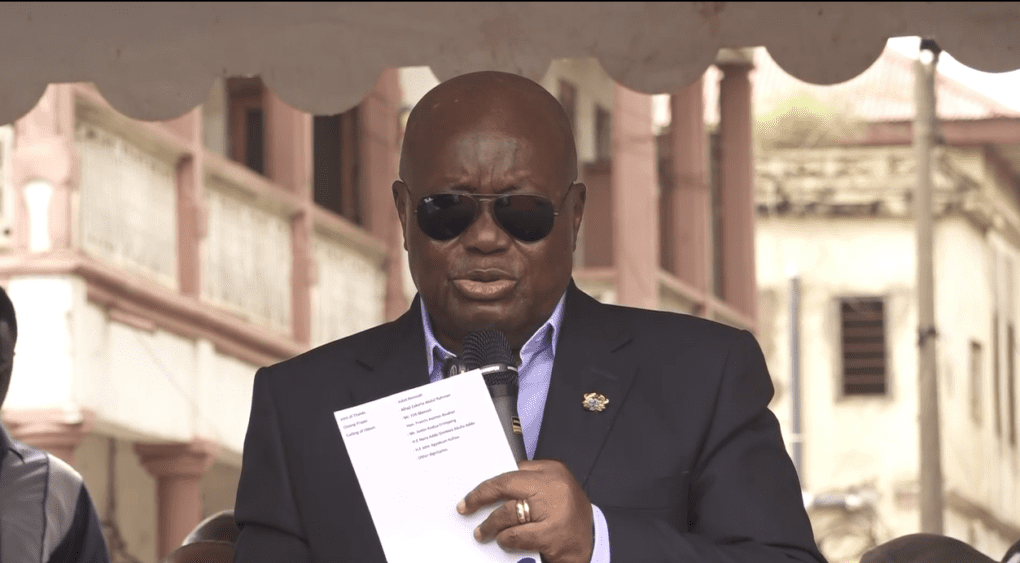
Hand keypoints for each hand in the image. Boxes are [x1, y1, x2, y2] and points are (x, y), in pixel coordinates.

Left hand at [457, 459, 593, 562]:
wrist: (593, 538)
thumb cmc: (569, 511)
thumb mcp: (555, 484)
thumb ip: (531, 476)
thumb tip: (498, 481)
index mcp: (552, 472)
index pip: (510, 473)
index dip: (486, 486)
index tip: (469, 497)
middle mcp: (554, 487)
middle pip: (506, 488)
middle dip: (482, 499)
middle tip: (467, 509)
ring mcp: (554, 512)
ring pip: (509, 514)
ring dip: (492, 525)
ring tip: (484, 532)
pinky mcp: (553, 536)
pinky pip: (518, 536)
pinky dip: (507, 539)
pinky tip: (503, 541)